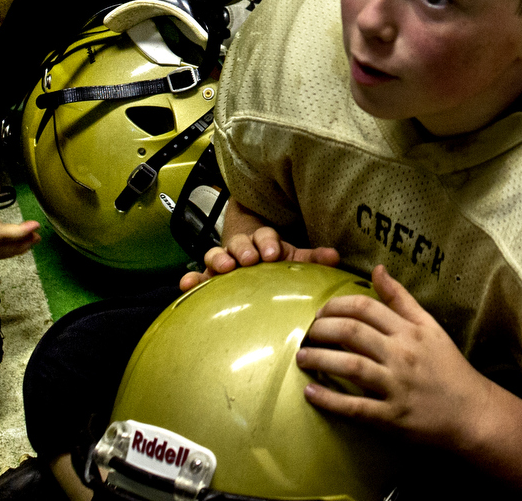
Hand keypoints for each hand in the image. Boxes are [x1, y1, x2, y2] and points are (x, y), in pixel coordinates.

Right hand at [180, 224, 341, 290]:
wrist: (249, 251)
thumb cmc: (272, 257)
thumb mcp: (292, 256)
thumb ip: (311, 258)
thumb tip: (335, 257)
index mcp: (262, 241)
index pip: (265, 236)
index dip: (268, 242)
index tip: (272, 252)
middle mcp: (240, 249)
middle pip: (238, 244)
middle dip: (243, 250)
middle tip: (249, 259)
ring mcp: (223, 262)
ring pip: (216, 255)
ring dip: (219, 260)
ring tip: (223, 269)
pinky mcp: (209, 277)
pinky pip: (198, 277)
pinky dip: (191, 280)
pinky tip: (186, 285)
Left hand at [296, 265, 498, 449]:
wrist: (472, 413)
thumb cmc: (448, 368)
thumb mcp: (429, 327)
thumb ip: (401, 299)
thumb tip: (377, 269)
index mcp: (409, 331)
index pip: (365, 308)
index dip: (336, 306)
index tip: (321, 312)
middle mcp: (402, 354)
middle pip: (352, 333)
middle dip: (321, 330)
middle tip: (305, 333)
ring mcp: (396, 386)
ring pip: (350, 366)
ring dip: (319, 359)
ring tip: (300, 358)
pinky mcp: (392, 417)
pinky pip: (354, 407)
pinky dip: (329, 400)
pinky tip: (310, 392)